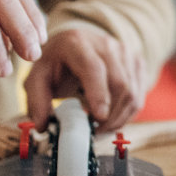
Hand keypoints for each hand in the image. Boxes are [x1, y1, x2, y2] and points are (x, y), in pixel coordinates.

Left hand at [23, 27, 147, 131]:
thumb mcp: (38, 77)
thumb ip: (36, 100)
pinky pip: (139, 93)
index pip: (94, 68)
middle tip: (94, 131)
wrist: (77, 45)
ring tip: (102, 127)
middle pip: (119, 83)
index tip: (98, 117)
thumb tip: (43, 125)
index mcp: (76, 43)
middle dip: (110, 115)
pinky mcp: (136, 61)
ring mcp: (125, 52)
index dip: (99, 93)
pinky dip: (128, 112)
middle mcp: (105, 44)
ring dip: (119, 117)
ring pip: (132, 91)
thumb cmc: (57, 63)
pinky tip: (113, 118)